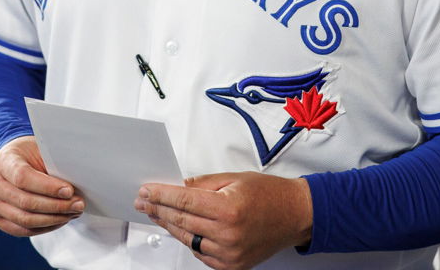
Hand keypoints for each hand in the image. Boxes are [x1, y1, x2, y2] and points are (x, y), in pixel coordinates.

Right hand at [0, 136, 84, 236]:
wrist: (10, 161)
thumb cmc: (30, 154)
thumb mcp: (40, 149)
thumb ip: (53, 164)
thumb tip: (74, 186)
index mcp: (4, 161)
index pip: (23, 178)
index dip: (48, 187)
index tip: (69, 190)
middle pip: (25, 202)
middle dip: (56, 206)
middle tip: (78, 205)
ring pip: (25, 219)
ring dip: (53, 219)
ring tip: (73, 213)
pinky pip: (23, 230)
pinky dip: (45, 227)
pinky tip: (61, 220)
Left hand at [135, 172, 312, 269]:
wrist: (295, 214)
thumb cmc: (270, 194)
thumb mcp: (233, 178)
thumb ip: (202, 184)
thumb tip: (177, 187)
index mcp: (228, 209)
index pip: (183, 201)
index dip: (160, 195)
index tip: (146, 191)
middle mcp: (228, 234)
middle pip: (181, 220)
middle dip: (158, 209)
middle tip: (144, 202)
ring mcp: (230, 253)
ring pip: (188, 239)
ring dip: (170, 225)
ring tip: (158, 214)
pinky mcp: (232, 265)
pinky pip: (201, 253)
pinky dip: (190, 240)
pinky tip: (182, 229)